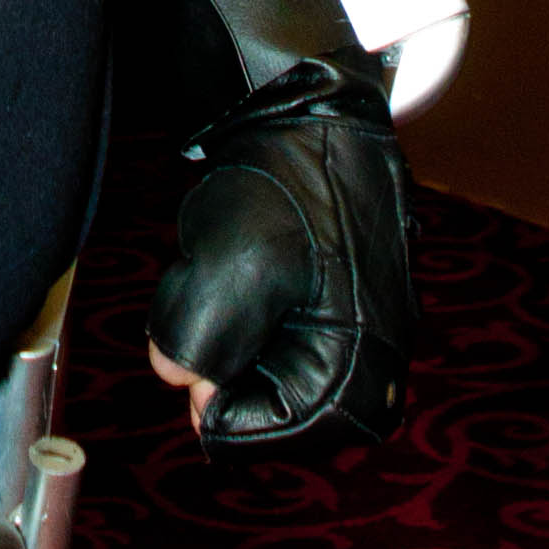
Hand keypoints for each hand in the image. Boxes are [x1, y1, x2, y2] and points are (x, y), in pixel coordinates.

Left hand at [145, 86, 414, 446]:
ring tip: (224, 257)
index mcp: (355, 383)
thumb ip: (199, 344)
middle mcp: (366, 377)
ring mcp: (349, 340)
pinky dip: (230, 296)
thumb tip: (182, 381)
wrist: (314, 111)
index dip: (207, 384)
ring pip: (245, 363)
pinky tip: (233, 250)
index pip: (252, 437)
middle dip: (214, 349)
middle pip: (251, 402)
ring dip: (217, 317)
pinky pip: (257, 329)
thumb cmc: (283, 182)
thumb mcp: (229, 268)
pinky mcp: (329, 308)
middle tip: (213, 281)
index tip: (201, 326)